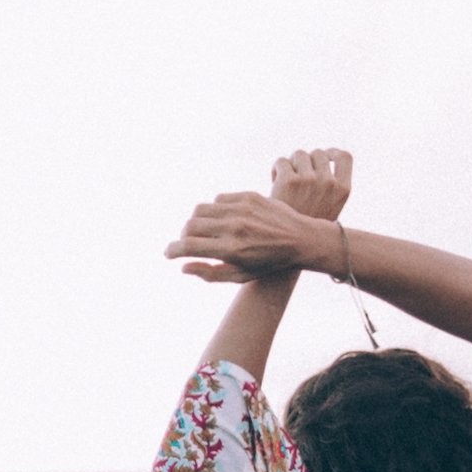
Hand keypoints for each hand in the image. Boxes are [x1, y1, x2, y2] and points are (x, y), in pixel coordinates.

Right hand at [168, 189, 336, 284]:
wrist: (302, 240)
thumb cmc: (270, 263)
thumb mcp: (241, 276)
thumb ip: (211, 274)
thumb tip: (184, 267)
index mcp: (232, 250)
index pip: (189, 246)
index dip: (173, 250)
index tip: (169, 253)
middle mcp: (235, 227)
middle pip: (190, 226)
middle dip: (183, 236)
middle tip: (187, 243)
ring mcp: (242, 209)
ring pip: (201, 210)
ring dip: (196, 221)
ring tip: (203, 231)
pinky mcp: (249, 196)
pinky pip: (218, 199)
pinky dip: (214, 210)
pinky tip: (222, 220)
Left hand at [270, 146, 352, 221]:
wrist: (288, 245)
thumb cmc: (305, 229)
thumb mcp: (328, 208)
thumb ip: (329, 186)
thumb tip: (320, 157)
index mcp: (343, 190)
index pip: (345, 157)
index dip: (332, 153)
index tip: (323, 156)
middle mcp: (329, 183)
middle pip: (317, 153)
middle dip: (306, 161)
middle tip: (296, 177)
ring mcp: (310, 181)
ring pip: (299, 154)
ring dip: (291, 164)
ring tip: (286, 181)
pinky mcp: (289, 181)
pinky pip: (282, 161)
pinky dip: (277, 169)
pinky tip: (275, 183)